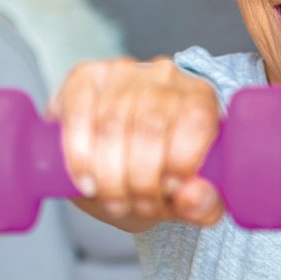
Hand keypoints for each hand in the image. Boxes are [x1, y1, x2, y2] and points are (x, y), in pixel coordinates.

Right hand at [53, 57, 226, 226]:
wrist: (118, 164)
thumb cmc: (159, 176)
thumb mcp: (185, 199)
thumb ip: (201, 204)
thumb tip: (195, 196)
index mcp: (200, 98)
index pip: (196, 120)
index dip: (181, 161)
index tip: (169, 191)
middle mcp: (164, 76)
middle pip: (151, 125)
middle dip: (141, 179)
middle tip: (138, 206)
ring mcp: (122, 73)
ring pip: (112, 125)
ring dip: (110, 176)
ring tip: (115, 203)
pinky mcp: (84, 78)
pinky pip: (78, 114)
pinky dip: (80, 156)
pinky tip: (87, 182)